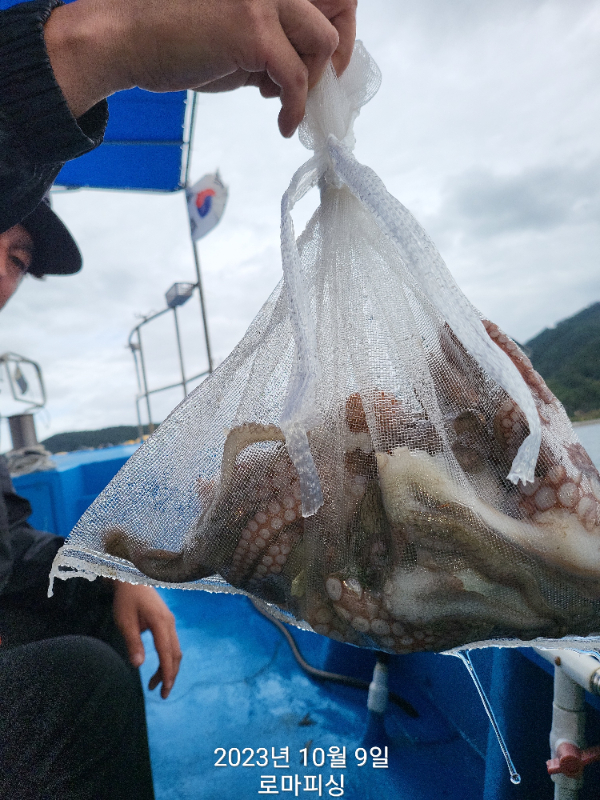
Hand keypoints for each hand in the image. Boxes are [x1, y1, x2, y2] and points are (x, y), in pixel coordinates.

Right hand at [43, 0, 356, 136]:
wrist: (126, 38)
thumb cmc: (173, 37)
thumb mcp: (235, 29)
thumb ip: (273, 36)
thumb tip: (306, 67)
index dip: (341, 28)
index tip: (330, 65)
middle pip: (340, 10)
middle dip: (336, 57)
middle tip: (319, 90)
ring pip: (324, 44)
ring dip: (313, 82)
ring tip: (287, 104)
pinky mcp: (254, 32)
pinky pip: (297, 79)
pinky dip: (295, 109)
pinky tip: (283, 124)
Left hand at [112, 582, 181, 698]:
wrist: (131, 579)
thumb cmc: (126, 599)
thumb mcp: (125, 621)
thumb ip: (132, 642)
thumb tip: (138, 666)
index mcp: (160, 622)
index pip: (167, 652)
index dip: (167, 672)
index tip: (165, 690)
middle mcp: (169, 622)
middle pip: (175, 654)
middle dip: (170, 675)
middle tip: (162, 694)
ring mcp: (170, 622)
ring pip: (175, 650)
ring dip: (168, 668)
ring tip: (155, 685)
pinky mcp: (167, 622)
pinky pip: (172, 644)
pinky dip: (168, 659)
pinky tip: (158, 668)